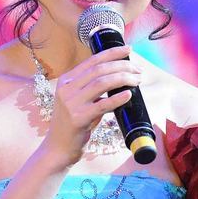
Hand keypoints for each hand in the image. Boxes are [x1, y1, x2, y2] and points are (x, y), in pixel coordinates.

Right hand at [43, 45, 140, 165]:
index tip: (129, 50)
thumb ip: (92, 89)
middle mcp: (67, 88)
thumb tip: (119, 78)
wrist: (58, 148)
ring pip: (102, 83)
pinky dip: (117, 98)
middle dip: (123, 66)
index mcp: (66, 80)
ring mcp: (71, 103)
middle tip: (138, 69)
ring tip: (137, 80)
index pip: (92, 60)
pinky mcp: (78, 118)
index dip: (112, 53)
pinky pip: (102, 105)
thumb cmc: (74, 125)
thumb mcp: (78, 101)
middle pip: (99, 69)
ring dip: (123, 79)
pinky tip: (128, 94)